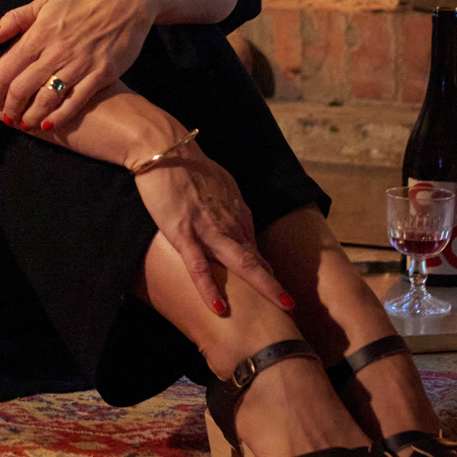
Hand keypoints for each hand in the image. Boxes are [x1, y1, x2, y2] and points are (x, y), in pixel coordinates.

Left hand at [0, 0, 153, 128]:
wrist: (125, 3)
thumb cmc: (82, 4)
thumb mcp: (44, 3)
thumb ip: (15, 19)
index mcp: (40, 33)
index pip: (7, 67)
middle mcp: (57, 51)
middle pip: (23, 87)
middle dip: (10, 108)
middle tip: (7, 118)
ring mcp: (80, 64)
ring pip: (46, 98)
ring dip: (31, 116)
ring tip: (25, 125)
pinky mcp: (100, 74)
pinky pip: (75, 101)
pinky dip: (60, 116)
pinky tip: (49, 124)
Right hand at [138, 143, 289, 316]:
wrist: (164, 148)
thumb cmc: (187, 164)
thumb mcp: (218, 184)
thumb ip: (227, 204)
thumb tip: (234, 219)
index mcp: (235, 211)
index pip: (254, 248)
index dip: (266, 271)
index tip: (275, 290)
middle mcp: (229, 222)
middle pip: (257, 259)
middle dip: (276, 285)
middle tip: (292, 307)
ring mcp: (208, 228)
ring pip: (241, 263)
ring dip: (264, 286)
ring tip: (283, 307)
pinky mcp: (183, 232)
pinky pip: (198, 265)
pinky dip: (209, 287)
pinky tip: (219, 307)